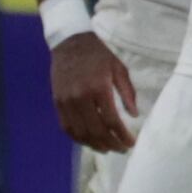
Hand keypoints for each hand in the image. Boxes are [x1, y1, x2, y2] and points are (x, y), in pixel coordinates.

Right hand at [51, 31, 137, 151]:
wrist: (70, 43)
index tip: (131, 143)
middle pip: (96, 130)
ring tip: (107, 149)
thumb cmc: (99, 55)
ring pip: (80, 132)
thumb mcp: (119, 69)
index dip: (122, 135)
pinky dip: (78, 138)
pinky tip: (89, 141)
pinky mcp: (57, 102)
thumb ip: (127, 93)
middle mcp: (80, 97)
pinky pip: (66, 126)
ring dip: (94, 144)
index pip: (112, 120)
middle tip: (122, 149)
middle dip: (111, 143)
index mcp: (98, 88)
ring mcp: (66, 101)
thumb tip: (134, 115)